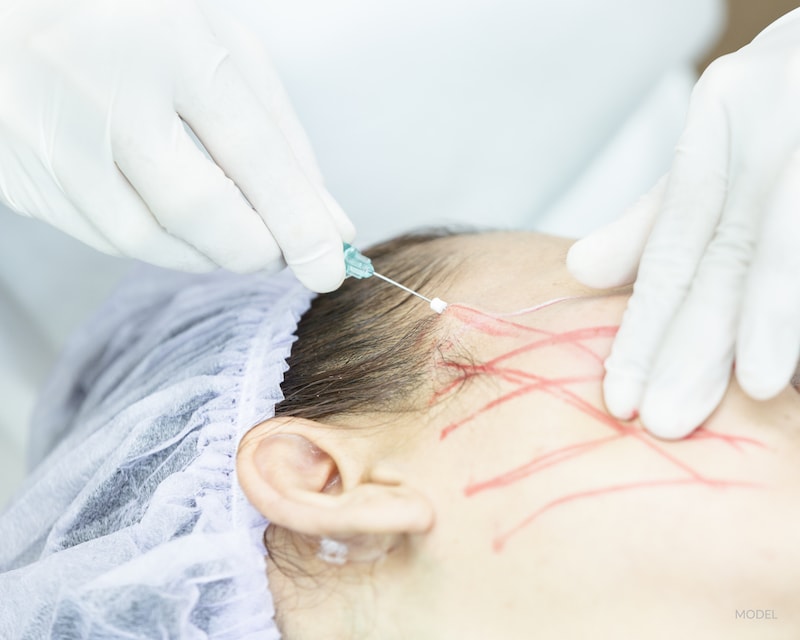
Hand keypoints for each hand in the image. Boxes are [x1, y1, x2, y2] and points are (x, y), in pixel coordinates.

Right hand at [0, 0, 353, 291]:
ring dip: (202, 254)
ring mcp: (47, 134)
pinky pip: (99, 236)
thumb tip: (328, 224)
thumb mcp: (219, 48)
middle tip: (274, 254)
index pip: (251, 153)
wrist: (10, 6)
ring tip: (224, 234)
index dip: (297, 221)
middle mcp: (100, 87)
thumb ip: (279, 136)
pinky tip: (166, 218)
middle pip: (196, 209)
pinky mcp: (17, 175)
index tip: (328, 266)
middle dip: (251, 249)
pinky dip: (151, 242)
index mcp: (167, 40)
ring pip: (144, 239)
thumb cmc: (131, 20)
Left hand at [566, 9, 799, 438]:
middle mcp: (766, 122)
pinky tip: (796, 356)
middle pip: (721, 253)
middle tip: (664, 419)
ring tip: (752, 386)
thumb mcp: (718, 142)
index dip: (643, 324)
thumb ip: (656, 213)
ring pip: (780, 241)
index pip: (671, 243)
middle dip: (692, 344)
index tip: (622, 396)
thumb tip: (578, 270)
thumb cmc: (786, 103)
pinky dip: (799, 302)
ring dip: (769, 317)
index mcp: (718, 117)